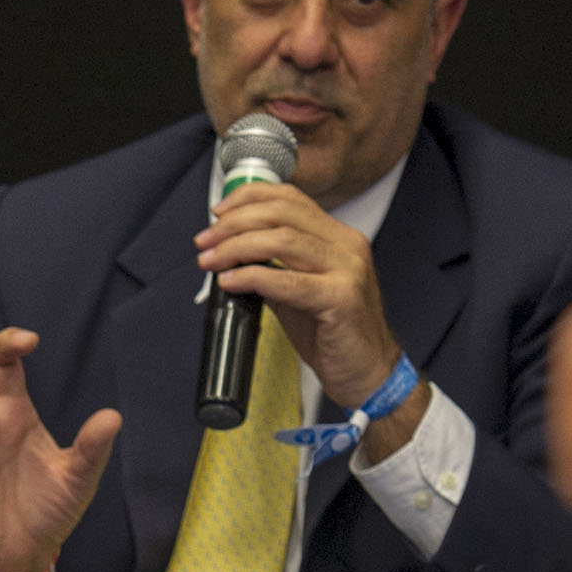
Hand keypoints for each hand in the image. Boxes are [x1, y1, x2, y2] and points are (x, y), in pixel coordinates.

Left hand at [196, 183, 433, 460]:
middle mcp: (347, 246)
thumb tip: (231, 253)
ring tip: (210, 260)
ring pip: (282, 240)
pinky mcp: (342, 298)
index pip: (291, 198)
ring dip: (236, 247)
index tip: (219, 212)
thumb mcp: (299, 291)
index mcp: (338, 237)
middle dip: (234, 223)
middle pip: (282, 214)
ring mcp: (348, 270)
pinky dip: (253, 277)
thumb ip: (273, 267)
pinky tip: (230, 282)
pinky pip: (289, 281)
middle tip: (204, 240)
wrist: (367, 374)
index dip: (249, 198)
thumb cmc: (334, 335)